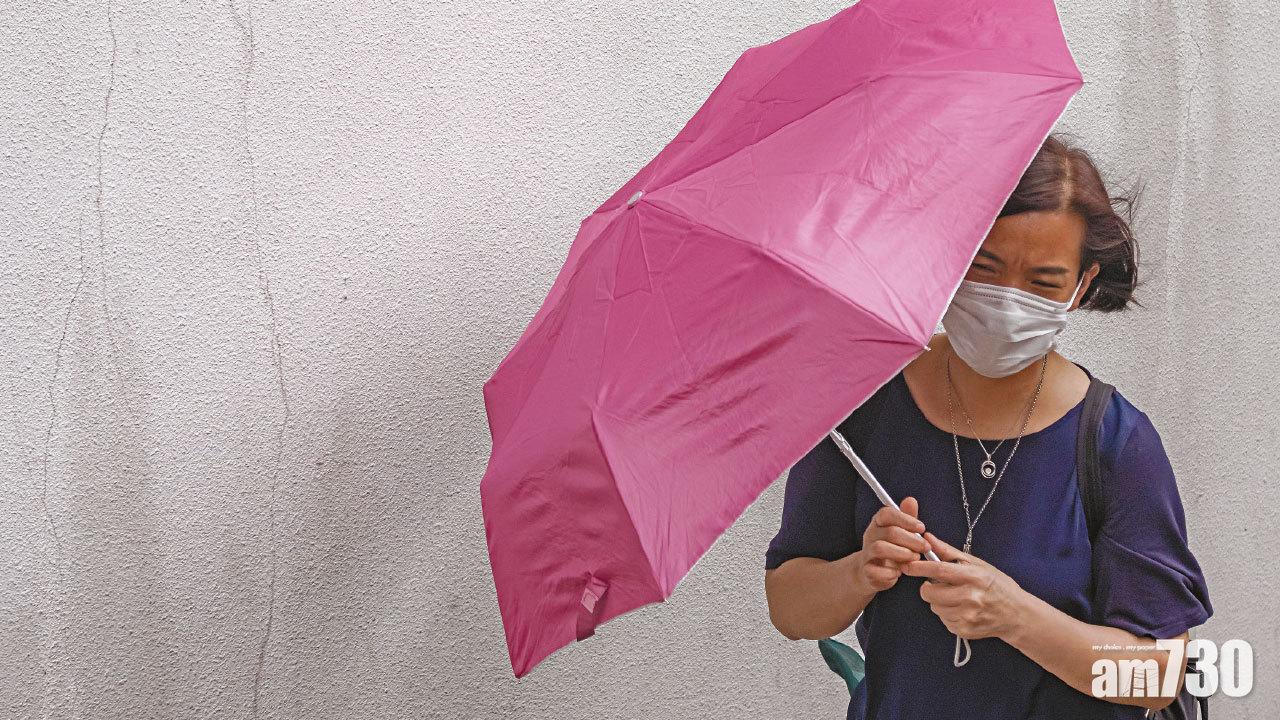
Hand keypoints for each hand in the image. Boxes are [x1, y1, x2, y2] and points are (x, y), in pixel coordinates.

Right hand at [853, 497, 930, 591]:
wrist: (871, 573)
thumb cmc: (892, 550)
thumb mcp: (901, 533)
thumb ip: (907, 518)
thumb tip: (911, 500)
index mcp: (878, 523)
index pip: (887, 513)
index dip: (906, 519)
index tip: (922, 527)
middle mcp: (870, 535)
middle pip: (889, 531)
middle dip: (911, 540)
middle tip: (925, 547)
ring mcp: (867, 553)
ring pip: (880, 548)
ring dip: (902, 554)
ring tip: (914, 558)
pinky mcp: (866, 571)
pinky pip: (876, 570)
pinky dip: (891, 573)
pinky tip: (899, 573)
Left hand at [901, 532, 1029, 639]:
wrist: (1017, 615)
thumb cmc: (997, 586)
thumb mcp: (978, 564)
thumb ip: (949, 552)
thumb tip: (928, 538)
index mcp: (974, 577)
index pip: (939, 570)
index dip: (919, 567)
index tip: (908, 565)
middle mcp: (970, 597)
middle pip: (930, 592)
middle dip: (928, 587)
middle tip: (940, 584)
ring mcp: (967, 616)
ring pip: (934, 607)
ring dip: (939, 601)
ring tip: (956, 597)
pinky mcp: (964, 630)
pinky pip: (943, 619)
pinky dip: (947, 613)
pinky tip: (962, 609)